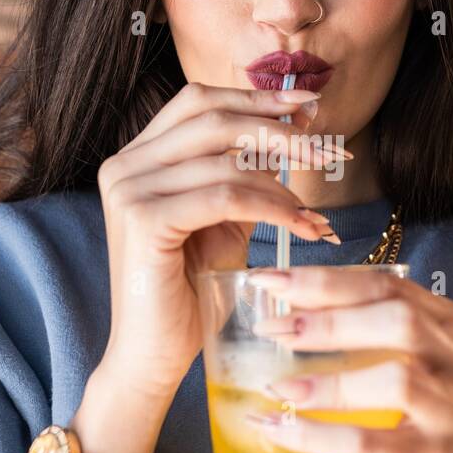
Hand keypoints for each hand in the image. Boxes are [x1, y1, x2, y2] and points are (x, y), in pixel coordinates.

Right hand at [69, 82, 336, 452]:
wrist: (155, 356)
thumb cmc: (192, 291)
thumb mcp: (224, 221)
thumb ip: (247, 176)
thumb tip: (298, 132)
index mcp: (137, 157)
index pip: (199, 102)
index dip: (256, 97)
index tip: (309, 107)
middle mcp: (124, 165)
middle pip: (213, 119)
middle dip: (279, 130)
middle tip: (329, 150)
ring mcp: (128, 190)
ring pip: (226, 161)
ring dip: (285, 180)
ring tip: (318, 208)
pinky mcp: (144, 221)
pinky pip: (225, 196)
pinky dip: (273, 207)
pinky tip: (304, 228)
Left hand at [246, 265, 452, 452]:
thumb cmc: (436, 417)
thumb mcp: (420, 361)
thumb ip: (375, 330)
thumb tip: (292, 313)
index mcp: (446, 324)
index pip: (385, 285)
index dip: (324, 280)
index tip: (271, 280)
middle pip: (396, 319)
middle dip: (327, 320)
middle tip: (272, 329)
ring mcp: (449, 410)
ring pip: (393, 380)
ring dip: (328, 380)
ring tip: (278, 384)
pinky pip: (369, 443)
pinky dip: (319, 435)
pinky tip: (281, 428)